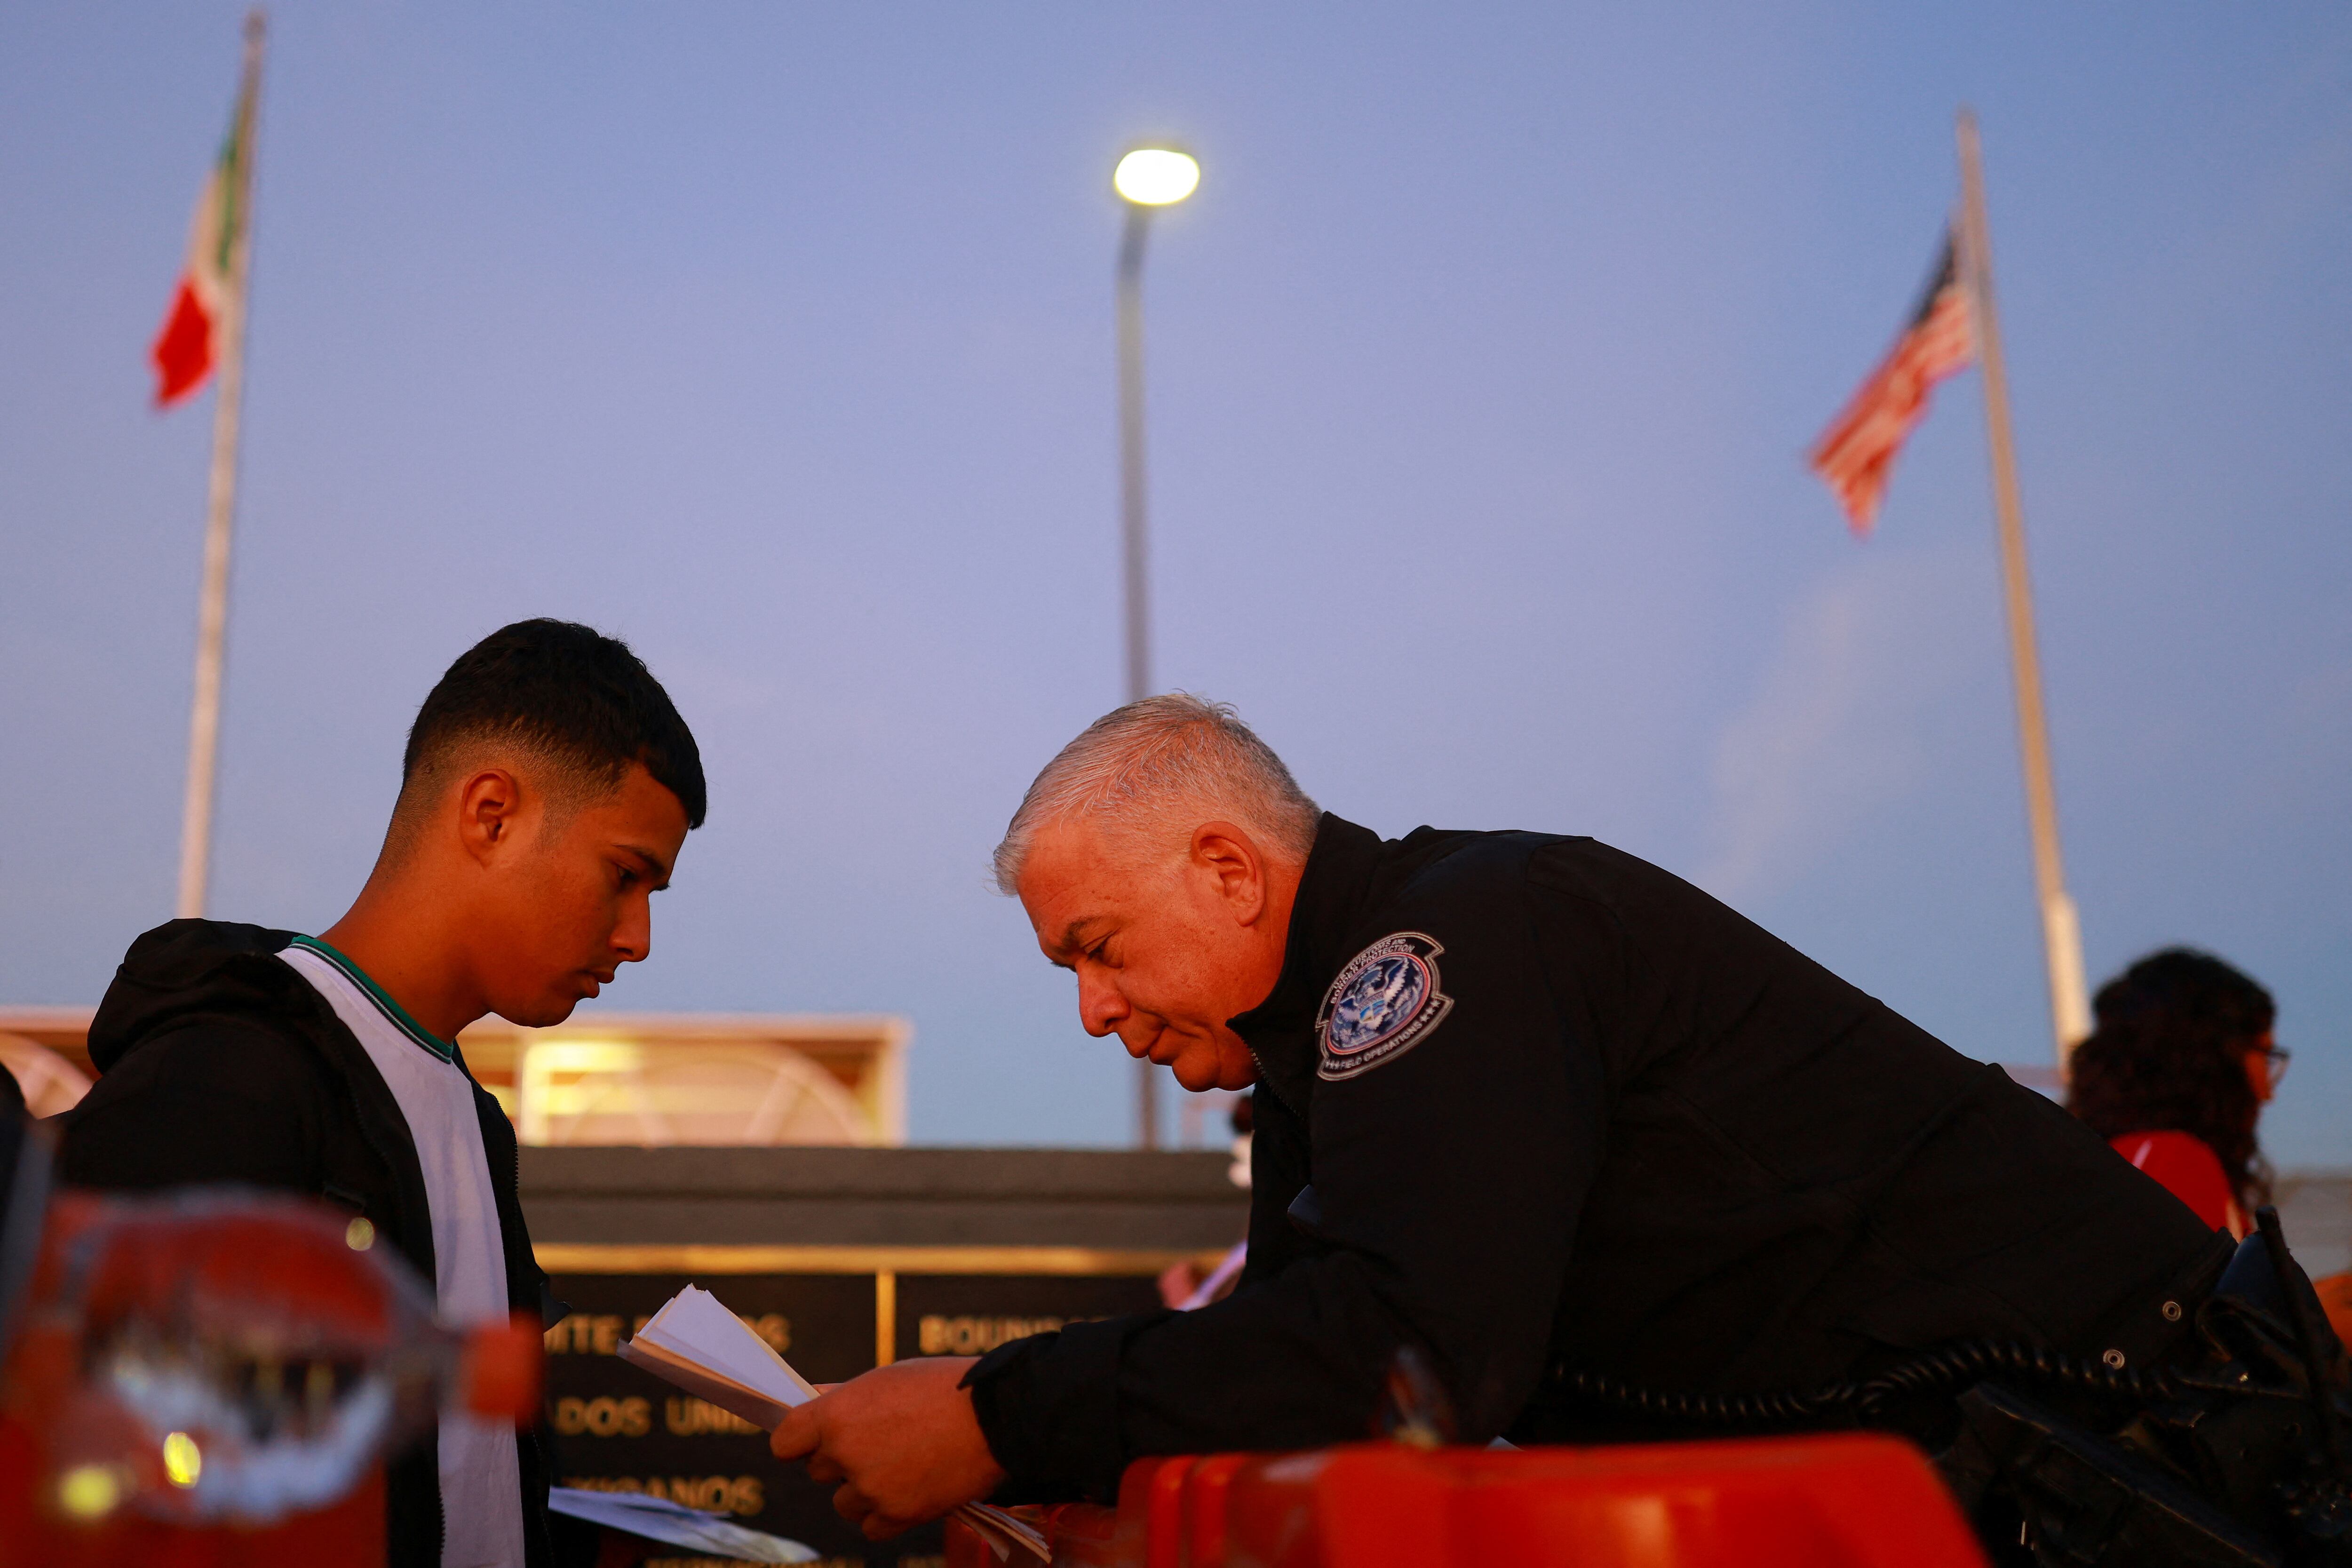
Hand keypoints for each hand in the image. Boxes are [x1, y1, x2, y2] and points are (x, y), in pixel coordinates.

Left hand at [769, 1357, 1007, 1538]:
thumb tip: (812, 1399)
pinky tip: (911, 1488)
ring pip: (845, 1502)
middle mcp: (845, 1453)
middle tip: (880, 1442)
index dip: (798, 1440)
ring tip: (902, 1465)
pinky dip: (887, 1514)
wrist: (999, 1414)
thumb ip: (845, 1396)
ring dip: (864, 1490)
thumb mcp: (888, 1377)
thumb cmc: (944, 1387)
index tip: (813, 1439)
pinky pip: (872, 1526)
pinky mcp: (897, 1514)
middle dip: (842, 1460)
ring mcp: (870, 1487)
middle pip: (819, 1470)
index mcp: (836, 1414)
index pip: (784, 1441)